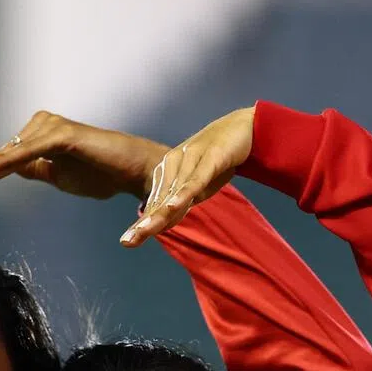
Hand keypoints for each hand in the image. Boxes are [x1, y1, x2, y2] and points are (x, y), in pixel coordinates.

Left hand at [0, 112, 166, 203]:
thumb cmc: (100, 172)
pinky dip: (6, 161)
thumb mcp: (57, 175)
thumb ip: (34, 169)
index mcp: (37, 136)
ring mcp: (50, 127)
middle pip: (0, 158)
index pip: (1, 162)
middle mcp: (40, 126)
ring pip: (9, 156)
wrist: (131, 170)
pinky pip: (27, 151)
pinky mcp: (61, 135)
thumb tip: (10, 167)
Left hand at [121, 107, 254, 245]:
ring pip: (174, 193)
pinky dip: (185, 194)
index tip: (127, 243)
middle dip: (144, 224)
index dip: (143, 225)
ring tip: (144, 232)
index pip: (156, 204)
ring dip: (159, 214)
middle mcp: (174, 163)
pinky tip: (173, 207)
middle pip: (160, 201)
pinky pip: (196, 179)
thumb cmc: (218, 160)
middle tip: (127, 243)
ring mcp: (191, 158)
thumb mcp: (199, 187)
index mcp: (168, 171)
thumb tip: (163, 225)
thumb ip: (181, 204)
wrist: (245, 127)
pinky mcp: (211, 156)